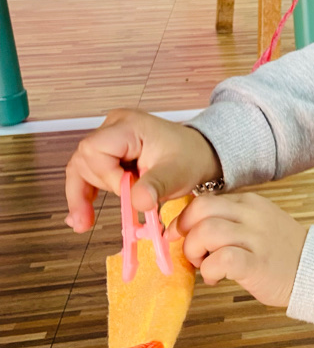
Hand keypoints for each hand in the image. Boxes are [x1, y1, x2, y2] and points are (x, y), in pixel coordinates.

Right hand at [65, 109, 221, 231]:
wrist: (198, 154)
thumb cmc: (189, 158)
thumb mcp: (177, 174)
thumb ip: (156, 186)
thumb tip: (138, 202)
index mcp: (129, 126)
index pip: (95, 150)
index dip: (106, 176)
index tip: (128, 191)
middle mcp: (114, 126)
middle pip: (84, 159)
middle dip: (94, 187)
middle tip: (102, 212)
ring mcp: (110, 136)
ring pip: (82, 166)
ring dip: (85, 193)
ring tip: (85, 222)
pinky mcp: (109, 149)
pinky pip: (87, 170)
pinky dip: (85, 192)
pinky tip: (81, 214)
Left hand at [169, 191, 307, 306]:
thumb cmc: (281, 253)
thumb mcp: (259, 224)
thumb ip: (231, 221)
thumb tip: (191, 229)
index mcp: (250, 203)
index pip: (205, 200)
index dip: (185, 219)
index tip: (180, 235)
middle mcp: (252, 215)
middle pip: (201, 209)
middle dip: (184, 232)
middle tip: (189, 250)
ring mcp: (256, 238)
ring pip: (207, 232)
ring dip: (194, 252)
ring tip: (203, 265)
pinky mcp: (257, 264)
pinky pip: (221, 260)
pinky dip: (209, 270)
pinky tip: (215, 278)